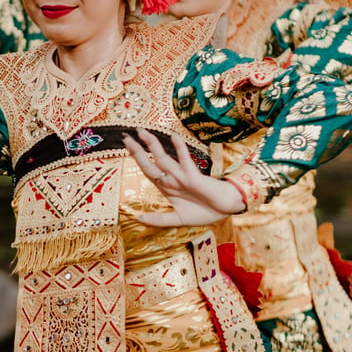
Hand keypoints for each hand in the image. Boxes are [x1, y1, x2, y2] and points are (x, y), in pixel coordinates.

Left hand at [123, 128, 246, 226]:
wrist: (226, 209)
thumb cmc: (205, 211)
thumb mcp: (179, 219)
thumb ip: (160, 219)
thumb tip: (139, 218)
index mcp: (166, 187)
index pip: (147, 170)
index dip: (137, 159)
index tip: (126, 146)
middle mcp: (172, 179)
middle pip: (150, 163)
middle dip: (138, 151)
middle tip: (126, 136)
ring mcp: (182, 176)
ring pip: (164, 159)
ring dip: (153, 146)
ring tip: (142, 132)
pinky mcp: (194, 176)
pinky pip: (185, 160)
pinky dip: (179, 148)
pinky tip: (173, 136)